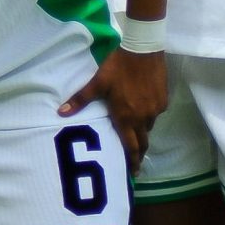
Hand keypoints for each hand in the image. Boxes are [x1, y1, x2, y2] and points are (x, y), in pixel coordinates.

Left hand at [60, 48, 166, 166]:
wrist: (143, 51)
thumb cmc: (117, 68)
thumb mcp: (96, 84)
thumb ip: (80, 100)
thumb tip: (61, 112)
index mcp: (126, 117)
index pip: (130, 146)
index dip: (132, 161)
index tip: (133, 173)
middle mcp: (143, 117)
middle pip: (142, 142)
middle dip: (138, 153)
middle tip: (135, 163)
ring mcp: (155, 109)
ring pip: (149, 128)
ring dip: (142, 134)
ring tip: (136, 137)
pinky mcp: (163, 100)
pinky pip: (155, 114)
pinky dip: (148, 117)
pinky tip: (142, 112)